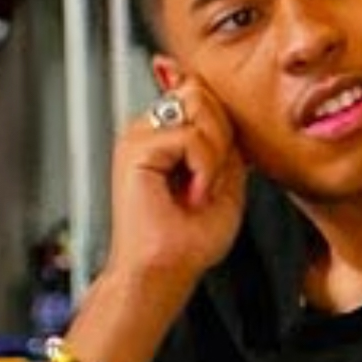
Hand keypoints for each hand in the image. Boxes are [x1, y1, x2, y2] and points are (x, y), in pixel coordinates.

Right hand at [104, 80, 247, 284]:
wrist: (167, 272)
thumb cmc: (190, 240)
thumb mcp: (225, 176)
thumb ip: (223, 138)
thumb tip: (218, 101)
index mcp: (164, 135)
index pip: (196, 90)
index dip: (219, 116)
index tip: (216, 161)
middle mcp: (147, 130)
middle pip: (201, 92)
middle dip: (222, 135)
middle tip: (210, 181)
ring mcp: (137, 137)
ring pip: (197, 105)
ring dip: (214, 153)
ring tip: (200, 189)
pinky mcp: (135, 150)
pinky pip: (189, 136)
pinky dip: (204, 167)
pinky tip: (193, 194)